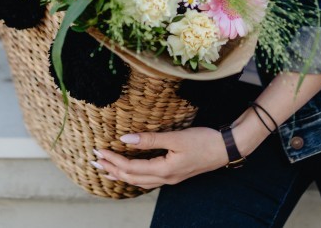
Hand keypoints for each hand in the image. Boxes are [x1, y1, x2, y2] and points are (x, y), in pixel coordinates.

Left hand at [92, 127, 228, 189]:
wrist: (227, 148)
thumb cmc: (204, 141)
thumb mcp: (176, 138)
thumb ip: (150, 139)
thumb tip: (125, 139)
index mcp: (164, 170)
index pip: (131, 168)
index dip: (113, 160)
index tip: (99, 151)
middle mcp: (165, 178)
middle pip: (132, 178)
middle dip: (112, 169)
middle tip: (94, 161)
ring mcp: (170, 178)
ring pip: (139, 181)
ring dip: (121, 175)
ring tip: (106, 169)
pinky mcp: (175, 174)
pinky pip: (148, 180)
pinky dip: (134, 176)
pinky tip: (131, 172)